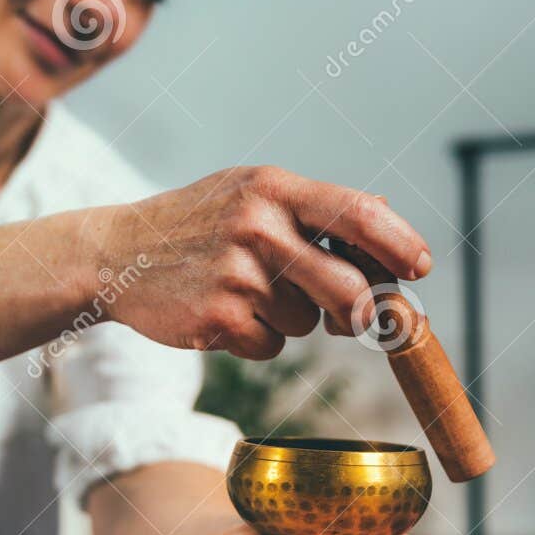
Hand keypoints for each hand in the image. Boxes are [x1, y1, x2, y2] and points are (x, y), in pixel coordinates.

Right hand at [91, 166, 430, 359]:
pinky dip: (257, 340)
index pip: (357, 214)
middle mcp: (256, 225)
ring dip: (292, 320)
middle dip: (360, 312)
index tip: (419, 268)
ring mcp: (234, 274)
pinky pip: (271, 346)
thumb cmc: (195, 224)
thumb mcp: (249, 193)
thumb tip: (387, 214)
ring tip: (248, 294)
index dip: (399, 244)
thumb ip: (314, 207)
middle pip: (346, 288)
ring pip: (306, 322)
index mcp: (273, 188)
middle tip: (356, 319)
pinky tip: (224, 315)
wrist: (114, 253)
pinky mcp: (215, 319)